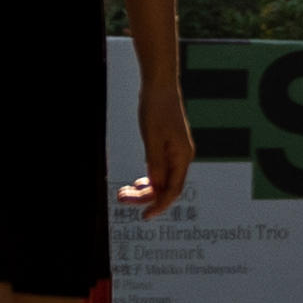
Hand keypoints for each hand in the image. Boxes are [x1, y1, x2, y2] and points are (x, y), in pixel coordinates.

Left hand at [126, 74, 196, 217]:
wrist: (160, 85)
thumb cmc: (156, 110)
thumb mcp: (152, 139)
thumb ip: (155, 164)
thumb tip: (156, 188)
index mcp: (182, 157)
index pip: (172, 190)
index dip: (159, 205)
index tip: (144, 216)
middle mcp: (182, 157)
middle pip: (165, 187)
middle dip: (144, 197)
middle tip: (120, 197)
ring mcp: (175, 153)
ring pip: (161, 180)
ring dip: (143, 189)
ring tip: (122, 193)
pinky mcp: (168, 147)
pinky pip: (160, 170)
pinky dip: (148, 179)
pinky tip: (137, 183)